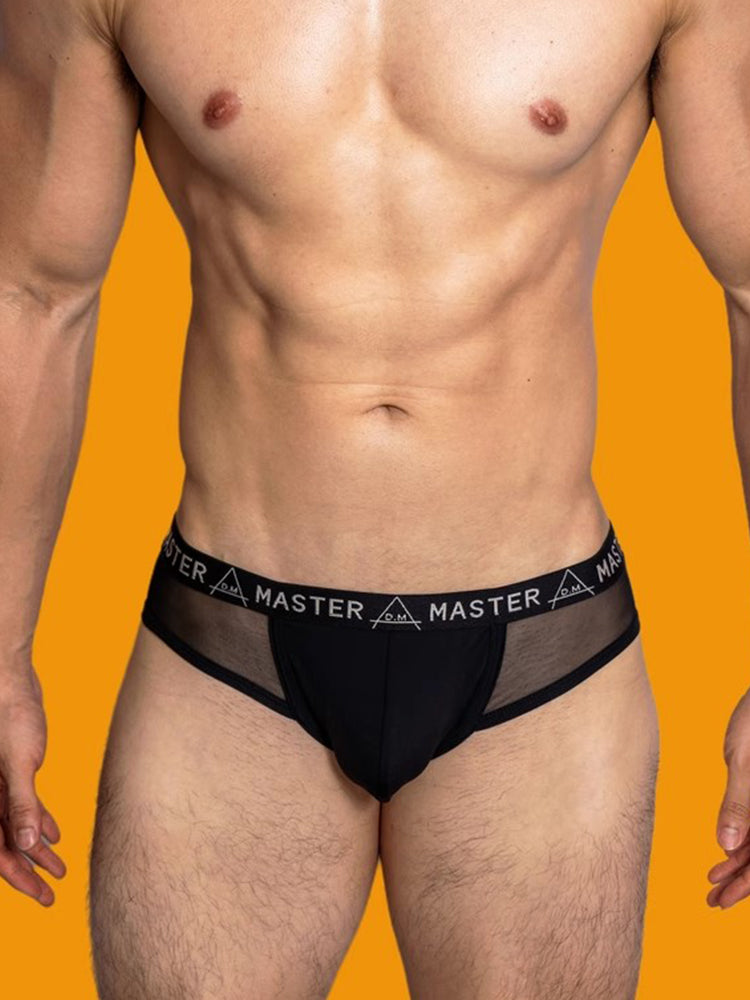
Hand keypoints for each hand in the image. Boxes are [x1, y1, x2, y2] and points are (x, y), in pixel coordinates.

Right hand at [0, 663, 65, 905]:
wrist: (9, 679)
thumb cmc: (10, 716)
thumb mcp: (20, 762)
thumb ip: (22, 804)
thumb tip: (30, 846)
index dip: (18, 876)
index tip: (41, 894)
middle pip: (5, 844)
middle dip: (27, 871)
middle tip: (50, 894)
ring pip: (15, 826)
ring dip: (37, 848)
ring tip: (60, 869)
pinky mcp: (10, 770)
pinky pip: (23, 804)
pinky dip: (39, 820)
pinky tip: (57, 836)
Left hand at [707, 685, 749, 907]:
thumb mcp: (744, 759)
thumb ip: (740, 803)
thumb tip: (727, 846)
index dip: (746, 885)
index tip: (721, 901)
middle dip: (742, 882)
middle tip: (713, 901)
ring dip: (742, 864)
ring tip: (713, 882)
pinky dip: (745, 842)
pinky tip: (726, 853)